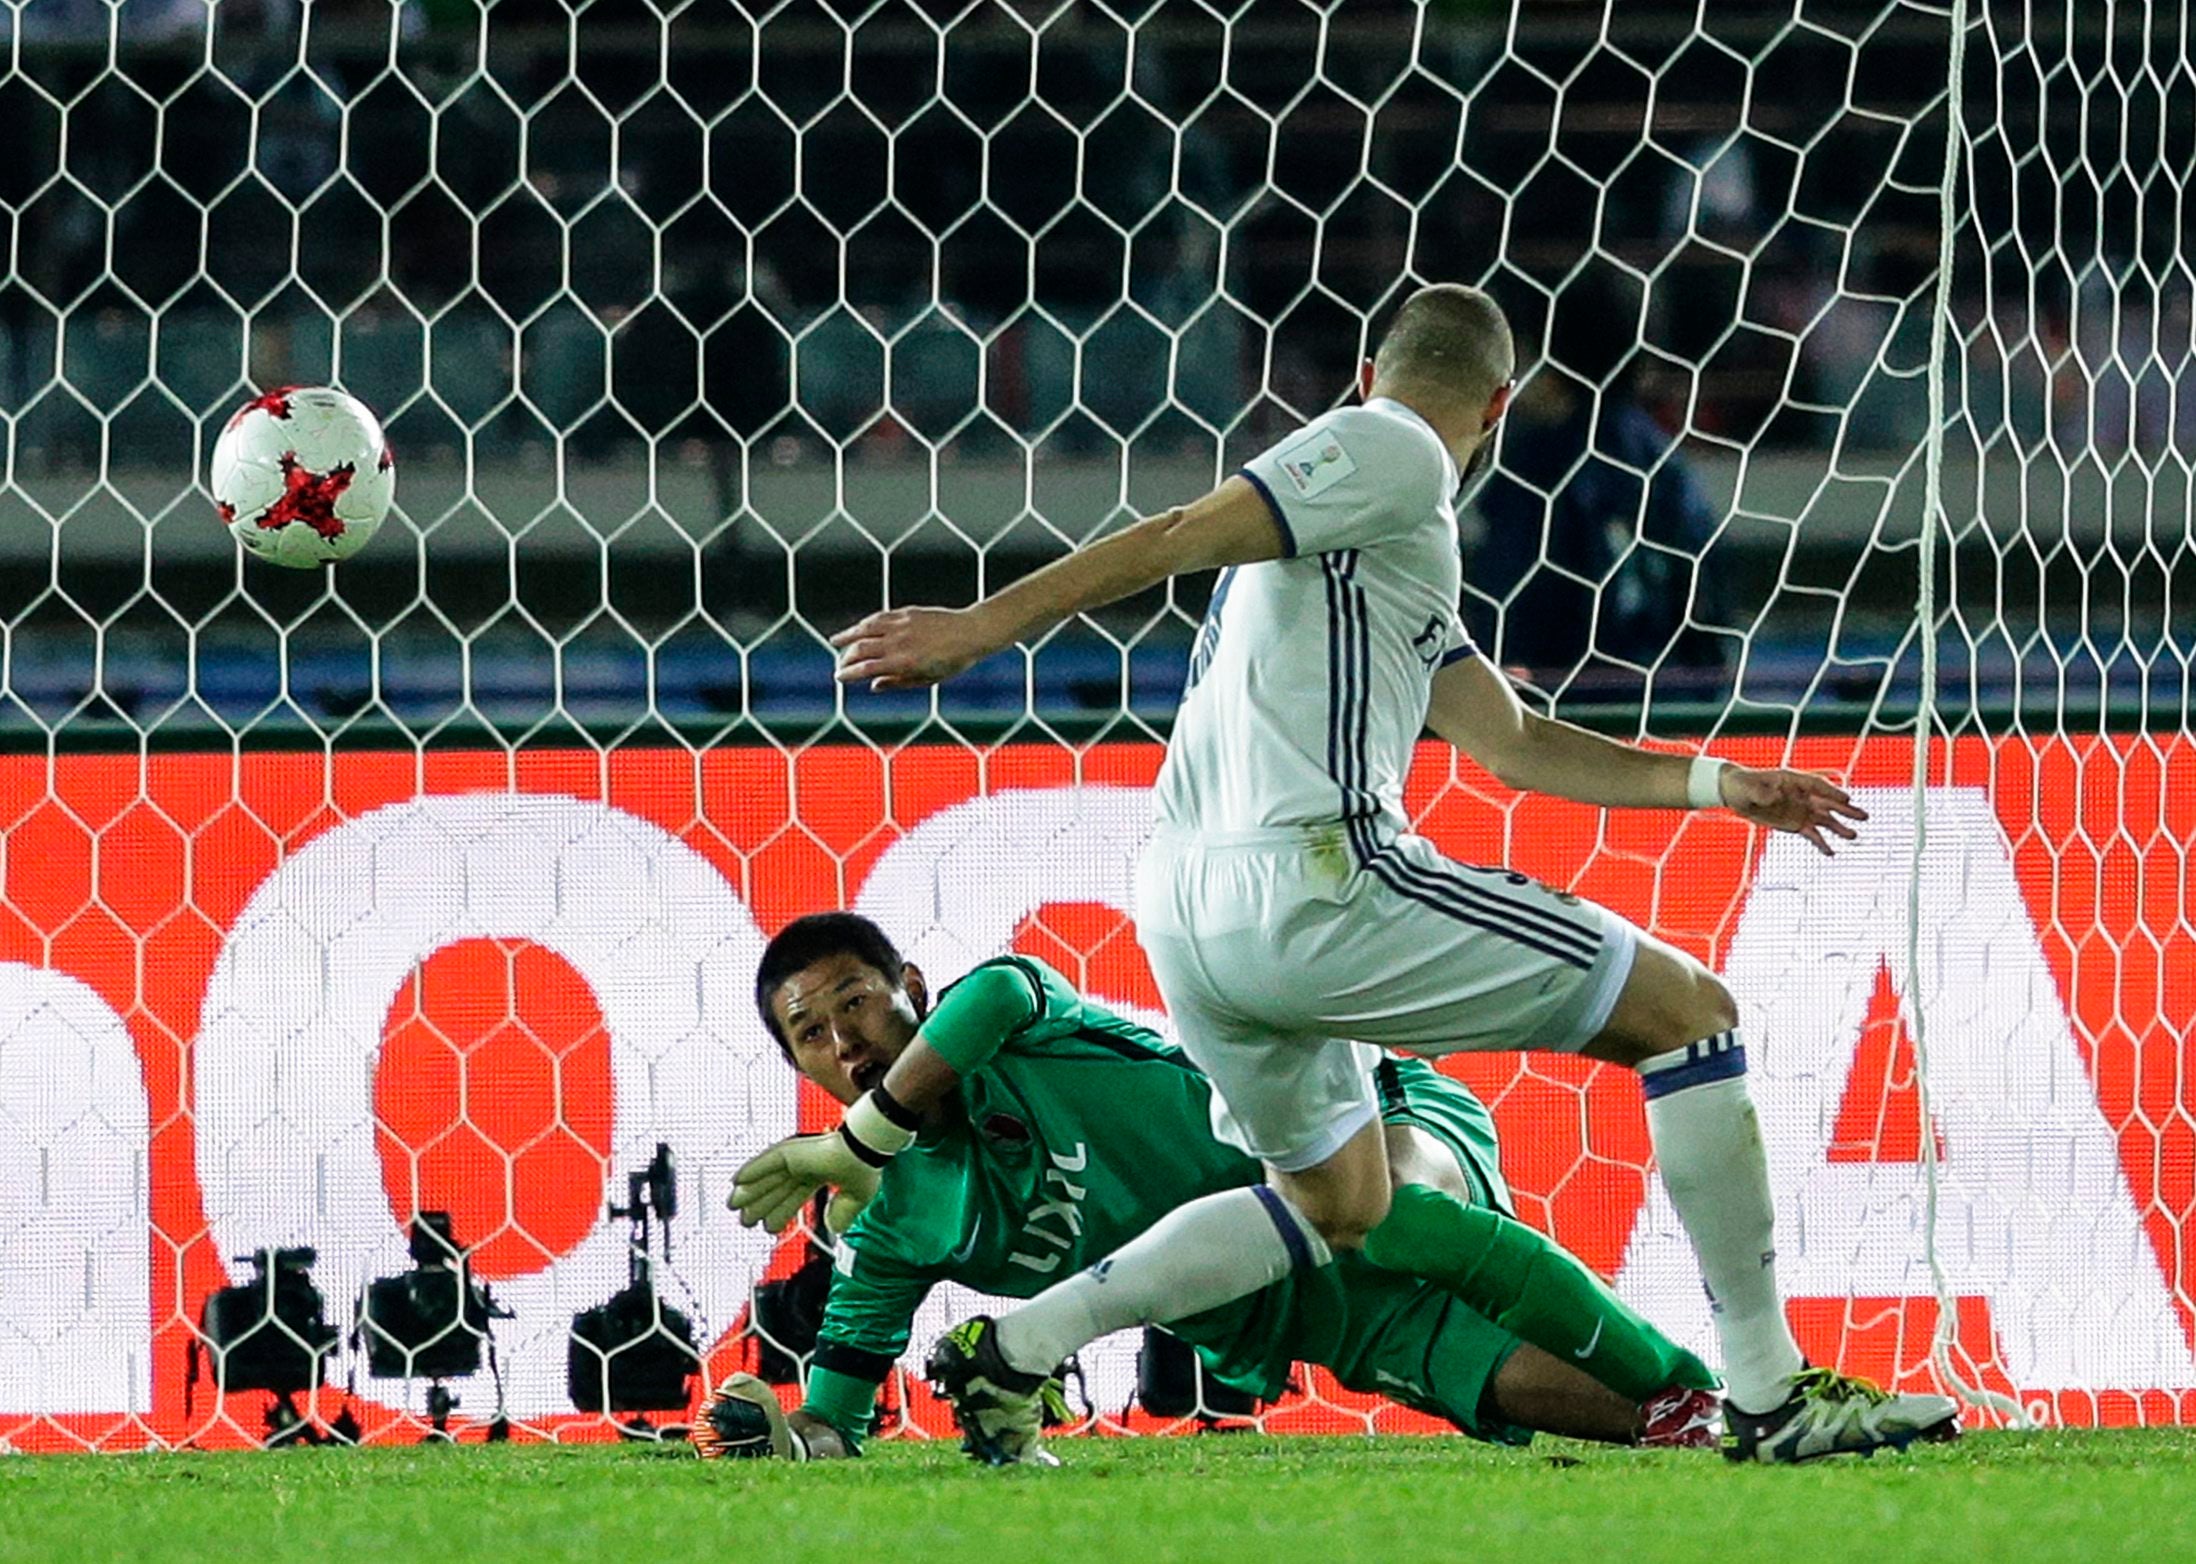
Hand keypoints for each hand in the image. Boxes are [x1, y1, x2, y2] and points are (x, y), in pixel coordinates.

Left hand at [728, 1132, 879, 1234]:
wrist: (866, 1150)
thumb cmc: (865, 1167)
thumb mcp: (855, 1198)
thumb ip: (842, 1212)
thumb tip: (835, 1229)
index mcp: (821, 1175)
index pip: (796, 1196)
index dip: (782, 1211)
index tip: (769, 1227)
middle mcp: (806, 1166)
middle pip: (777, 1189)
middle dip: (760, 1205)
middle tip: (745, 1221)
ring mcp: (796, 1158)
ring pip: (767, 1178)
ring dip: (749, 1191)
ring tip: (732, 1205)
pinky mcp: (790, 1151)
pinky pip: (765, 1162)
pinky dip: (750, 1170)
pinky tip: (735, 1181)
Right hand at [831, 606, 996, 690]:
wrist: (971, 632)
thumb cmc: (953, 661)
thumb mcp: (927, 679)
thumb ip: (898, 683)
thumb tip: (873, 686)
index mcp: (903, 662)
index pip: (866, 669)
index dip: (849, 674)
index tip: (839, 678)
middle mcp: (898, 642)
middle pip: (861, 649)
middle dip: (846, 658)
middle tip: (840, 665)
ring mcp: (901, 625)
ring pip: (866, 629)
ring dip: (848, 635)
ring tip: (835, 641)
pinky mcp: (907, 613)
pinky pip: (880, 617)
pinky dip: (866, 623)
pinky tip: (860, 627)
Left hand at [1717, 766, 1867, 856]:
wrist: (1736, 795)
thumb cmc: (1743, 785)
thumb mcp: (1748, 787)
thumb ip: (1762, 792)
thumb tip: (1774, 797)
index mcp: (1795, 781)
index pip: (1818, 786)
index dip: (1832, 793)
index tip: (1846, 799)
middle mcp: (1803, 796)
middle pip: (1829, 802)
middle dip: (1846, 810)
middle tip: (1864, 816)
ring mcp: (1801, 810)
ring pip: (1825, 820)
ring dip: (1839, 828)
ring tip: (1854, 836)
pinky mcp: (1796, 824)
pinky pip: (1812, 834)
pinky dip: (1821, 843)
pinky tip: (1831, 852)